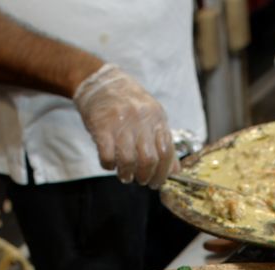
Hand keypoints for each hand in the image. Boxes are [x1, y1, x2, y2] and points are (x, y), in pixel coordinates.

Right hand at [73, 64, 178, 188]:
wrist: (100, 81)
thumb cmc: (128, 103)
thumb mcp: (152, 117)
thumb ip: (163, 142)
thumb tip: (174, 170)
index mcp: (157, 118)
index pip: (166, 152)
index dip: (163, 172)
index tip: (157, 182)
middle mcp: (141, 120)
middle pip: (149, 159)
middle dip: (146, 176)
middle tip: (141, 181)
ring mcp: (121, 123)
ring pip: (128, 160)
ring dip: (127, 174)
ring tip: (125, 176)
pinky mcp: (101, 126)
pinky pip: (107, 155)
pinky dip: (109, 165)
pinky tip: (110, 164)